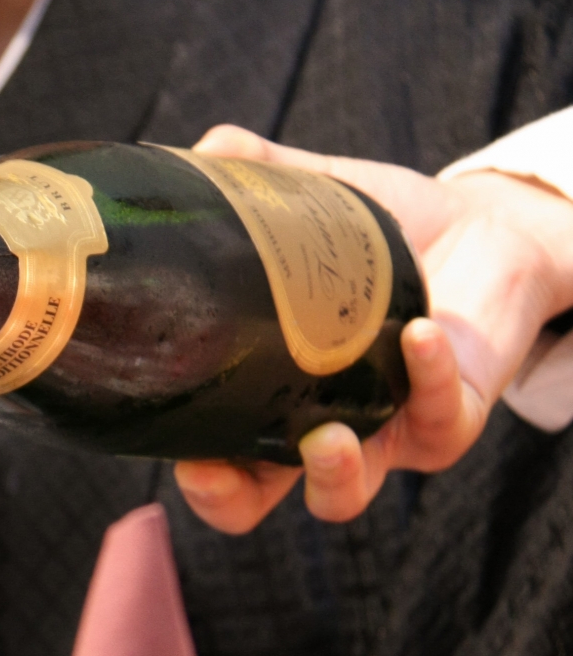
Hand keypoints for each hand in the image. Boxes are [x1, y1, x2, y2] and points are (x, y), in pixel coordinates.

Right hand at [172, 125, 572, 533]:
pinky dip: (427, 379)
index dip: (182, 466)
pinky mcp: (451, 418)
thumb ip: (252, 175)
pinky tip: (420, 333)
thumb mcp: (310, 198)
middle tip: (217, 468)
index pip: (205, 454)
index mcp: (261, 393)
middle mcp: (309, 427)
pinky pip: (438, 420)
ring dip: (330, 479)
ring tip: (326, 439)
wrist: (486, 229)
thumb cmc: (386, 230)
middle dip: (228, 498)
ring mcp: (381, 433)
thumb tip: (197, 152)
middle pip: (252, 504)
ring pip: (343, 497)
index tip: (170, 442)